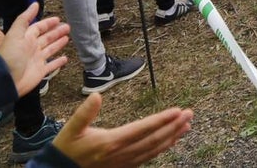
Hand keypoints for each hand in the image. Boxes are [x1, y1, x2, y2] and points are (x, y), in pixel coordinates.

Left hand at [0, 2, 70, 96]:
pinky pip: (52, 66)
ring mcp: (37, 60)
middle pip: (47, 38)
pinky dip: (59, 62)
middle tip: (67, 27)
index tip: (58, 19)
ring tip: (67, 38)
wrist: (6, 80)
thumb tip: (35, 4)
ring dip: (59, 43)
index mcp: (26, 38)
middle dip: (56, 32)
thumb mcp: (15, 34)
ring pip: (51, 49)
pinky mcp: (40, 71)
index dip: (48, 23)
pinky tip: (66, 58)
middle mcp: (32, 48)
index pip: (39, 28)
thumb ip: (25, 18)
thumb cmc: (10, 56)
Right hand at [52, 93, 192, 167]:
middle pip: (154, 139)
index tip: (177, 111)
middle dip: (173, 126)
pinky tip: (171, 141)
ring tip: (186, 126)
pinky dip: (162, 148)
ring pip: (154, 150)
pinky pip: (148, 157)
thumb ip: (84, 113)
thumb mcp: (71, 128)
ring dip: (172, 137)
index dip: (161, 120)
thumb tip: (96, 95)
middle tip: (189, 114)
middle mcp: (121, 153)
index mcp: (111, 142)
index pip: (143, 129)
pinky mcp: (124, 167)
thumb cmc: (67, 149)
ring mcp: (124, 162)